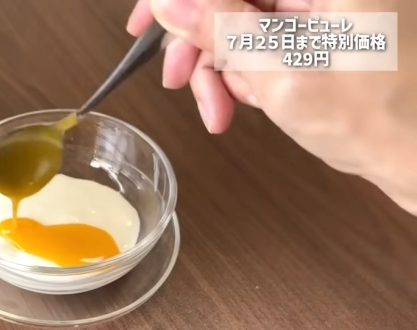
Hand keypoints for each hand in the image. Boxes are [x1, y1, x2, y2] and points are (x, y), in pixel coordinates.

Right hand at [126, 0, 416, 214]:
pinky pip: (262, 36)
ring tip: (219, 108)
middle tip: (177, 79)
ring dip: (221, 63)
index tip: (146, 23)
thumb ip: (221, 28)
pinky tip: (249, 98)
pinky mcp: (323, 25)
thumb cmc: (380, 120)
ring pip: (241, 18)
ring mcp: (325, 4)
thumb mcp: (283, 73)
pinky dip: (244, 69)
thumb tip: (170, 1)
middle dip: (202, 39)